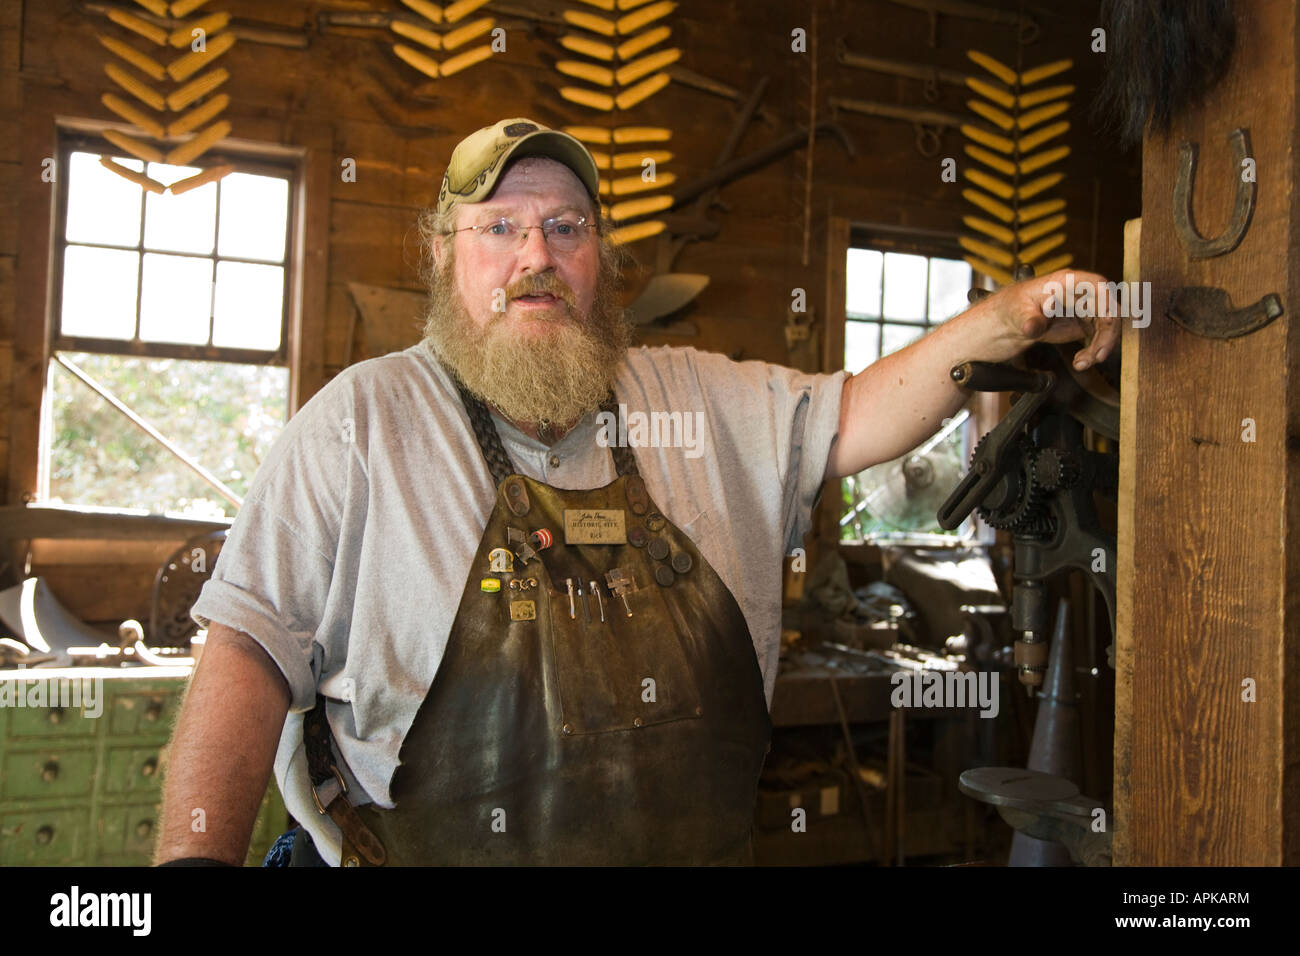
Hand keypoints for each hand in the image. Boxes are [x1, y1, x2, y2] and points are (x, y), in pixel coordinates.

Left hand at [989, 269, 1121, 370]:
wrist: (1013, 321)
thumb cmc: (1015, 307)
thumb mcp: (1019, 313)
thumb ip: (1029, 320)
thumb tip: (1032, 327)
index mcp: (1067, 282)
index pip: (1097, 285)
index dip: (1108, 302)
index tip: (1109, 321)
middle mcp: (1082, 294)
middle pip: (1109, 309)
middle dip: (1107, 334)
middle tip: (1097, 355)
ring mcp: (1086, 309)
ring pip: (1107, 327)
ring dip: (1100, 347)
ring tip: (1082, 363)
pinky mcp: (1085, 324)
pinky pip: (1099, 338)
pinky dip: (1093, 352)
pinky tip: (1080, 362)